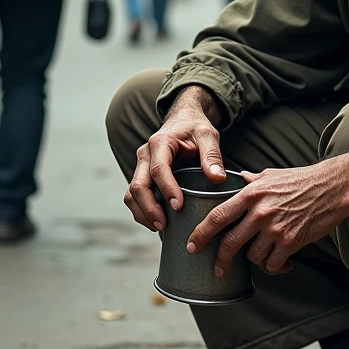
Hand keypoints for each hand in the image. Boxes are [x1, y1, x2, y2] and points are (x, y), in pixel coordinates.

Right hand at [124, 86, 225, 231]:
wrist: (183, 121)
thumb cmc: (195, 128)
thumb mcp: (208, 135)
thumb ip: (212, 155)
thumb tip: (217, 179)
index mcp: (160, 143)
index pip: (158, 169)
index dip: (166, 189)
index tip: (178, 206)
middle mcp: (145, 155)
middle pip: (138, 185)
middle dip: (148, 208)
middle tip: (163, 225)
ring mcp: (141, 166)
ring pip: (131, 193)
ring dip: (142, 213)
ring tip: (160, 227)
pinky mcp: (143, 176)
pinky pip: (135, 196)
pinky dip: (142, 211)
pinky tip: (157, 223)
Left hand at [186, 158, 348, 277]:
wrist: (333, 187)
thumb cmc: (303, 179)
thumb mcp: (272, 175)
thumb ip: (251, 180)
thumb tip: (237, 177)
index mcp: (251, 194)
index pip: (217, 216)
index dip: (201, 233)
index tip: (192, 245)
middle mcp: (260, 212)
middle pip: (230, 243)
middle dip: (220, 261)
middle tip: (218, 269)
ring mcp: (276, 228)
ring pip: (253, 257)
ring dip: (256, 261)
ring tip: (265, 255)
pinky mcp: (291, 241)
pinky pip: (273, 264)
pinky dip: (275, 267)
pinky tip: (282, 263)